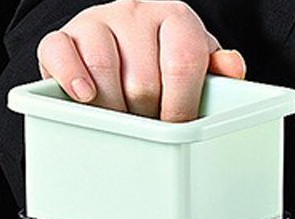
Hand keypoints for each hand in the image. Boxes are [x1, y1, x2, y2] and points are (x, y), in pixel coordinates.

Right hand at [37, 0, 245, 121]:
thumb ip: (215, 71)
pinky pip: (61, 54)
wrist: (114, 46)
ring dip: (110, 109)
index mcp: (176, 19)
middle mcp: (137, 12)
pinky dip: (71, 78)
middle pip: (142, 78)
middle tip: (145, 127)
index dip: (181, 107)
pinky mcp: (63, 37)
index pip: (183, 63)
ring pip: (103, 69)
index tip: (175, 131)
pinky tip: (84, 96)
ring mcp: (97, 22)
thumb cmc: (158, 62)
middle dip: (144, 116)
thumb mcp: (194, 66)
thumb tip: (233, 68)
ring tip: (118, 120)